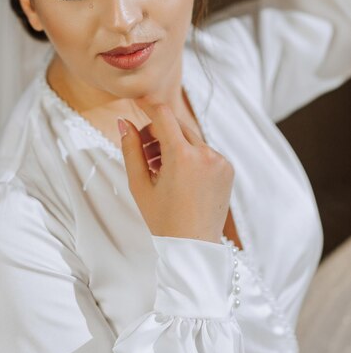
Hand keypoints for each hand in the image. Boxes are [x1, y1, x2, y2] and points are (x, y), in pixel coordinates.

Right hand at [118, 97, 233, 242]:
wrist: (193, 247)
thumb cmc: (162, 219)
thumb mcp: (139, 185)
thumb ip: (131, 149)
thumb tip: (123, 122)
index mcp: (182, 156)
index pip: (164, 115)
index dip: (148, 108)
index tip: (138, 106)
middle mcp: (206, 153)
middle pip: (177, 125)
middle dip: (159, 133)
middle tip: (145, 153)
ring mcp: (220, 161)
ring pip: (191, 138)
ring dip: (174, 145)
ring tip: (161, 170)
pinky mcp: (228, 168)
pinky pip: (205, 151)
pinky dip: (191, 157)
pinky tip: (180, 178)